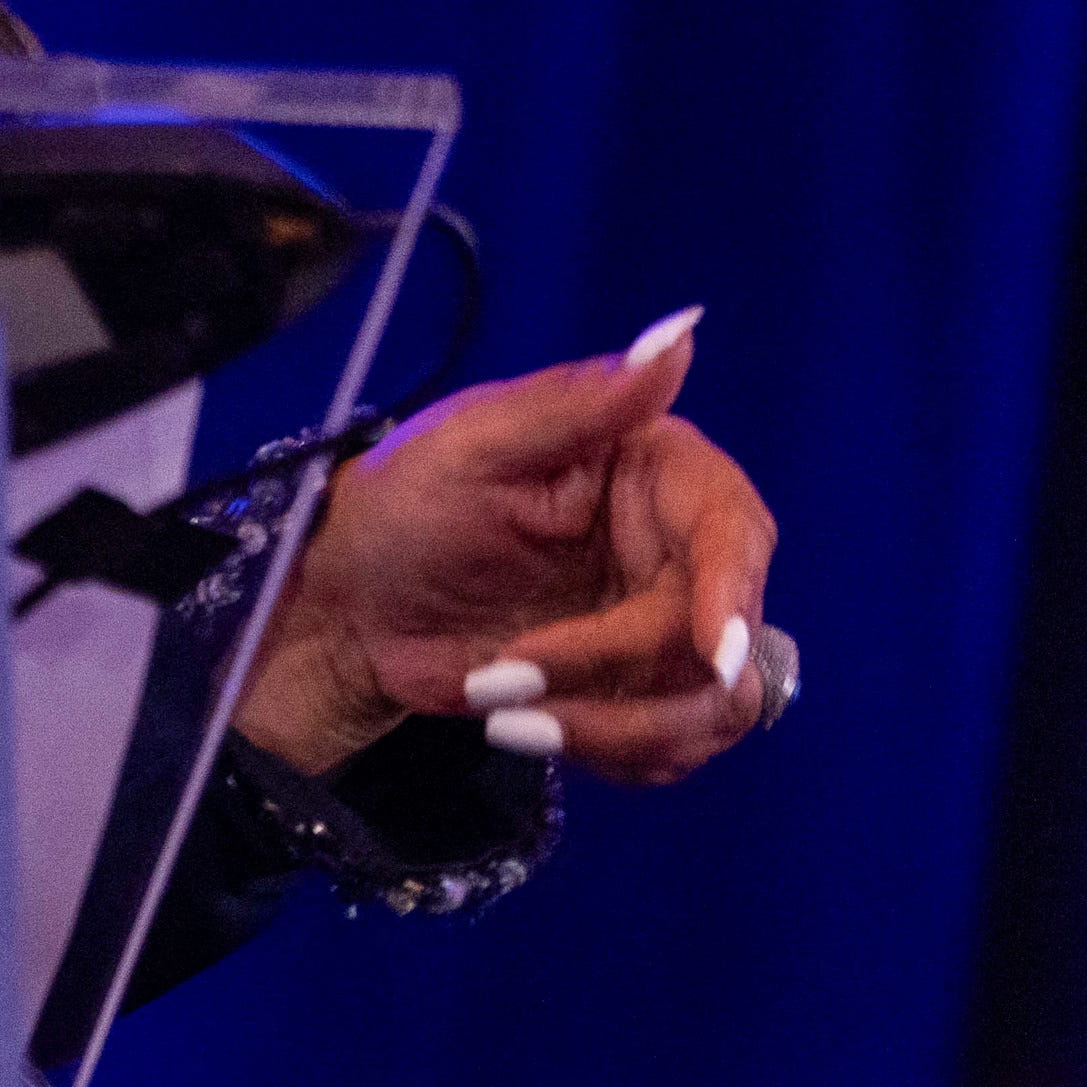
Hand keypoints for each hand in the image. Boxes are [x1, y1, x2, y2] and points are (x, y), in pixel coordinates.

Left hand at [233, 308, 781, 783]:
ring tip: (500, 711)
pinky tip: (524, 729)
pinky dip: (608, 752)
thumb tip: (679, 334)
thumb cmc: (400, 507)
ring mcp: (663, 626)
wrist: (352, 609)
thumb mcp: (470, 446)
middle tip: (509, 680)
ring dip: (612, 726)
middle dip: (616, 672)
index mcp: (654, 472)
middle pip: (723, 636)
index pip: (734, 532)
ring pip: (712, 705)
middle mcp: (679, 549)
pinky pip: (674, 744)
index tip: (708, 652)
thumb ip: (579, 403)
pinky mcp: (637, 690)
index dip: (731, 595)